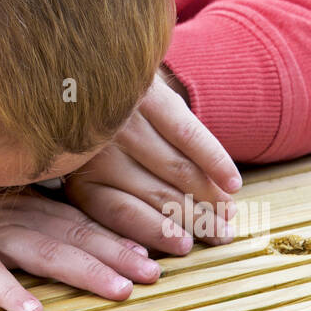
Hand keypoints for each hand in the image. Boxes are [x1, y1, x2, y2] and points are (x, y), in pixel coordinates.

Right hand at [0, 184, 160, 310]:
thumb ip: (32, 196)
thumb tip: (77, 214)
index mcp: (27, 201)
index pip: (83, 219)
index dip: (122, 233)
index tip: (162, 247)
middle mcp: (14, 214)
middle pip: (75, 237)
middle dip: (118, 254)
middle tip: (156, 273)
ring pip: (43, 254)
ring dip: (83, 271)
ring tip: (118, 289)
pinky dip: (8, 293)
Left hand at [64, 66, 240, 254]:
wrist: (82, 63)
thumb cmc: (87, 127)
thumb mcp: (78, 163)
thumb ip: (102, 193)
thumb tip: (137, 245)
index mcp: (77, 172)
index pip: (118, 212)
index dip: (153, 231)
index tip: (183, 247)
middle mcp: (98, 149)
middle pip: (154, 194)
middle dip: (193, 220)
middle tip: (222, 237)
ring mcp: (122, 120)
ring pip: (175, 169)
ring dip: (208, 197)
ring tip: (230, 217)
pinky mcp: (147, 94)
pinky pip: (188, 134)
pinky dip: (214, 160)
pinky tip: (232, 183)